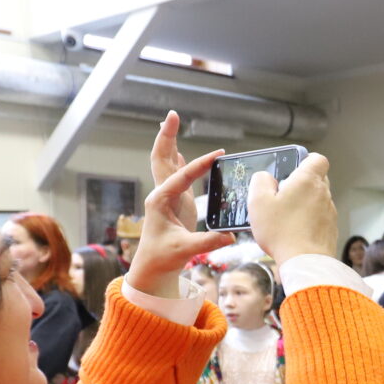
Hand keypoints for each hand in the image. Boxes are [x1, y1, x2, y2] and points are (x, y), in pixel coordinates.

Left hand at [127, 113, 232, 298]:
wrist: (153, 268)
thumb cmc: (164, 258)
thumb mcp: (186, 250)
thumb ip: (208, 243)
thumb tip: (230, 237)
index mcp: (161, 201)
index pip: (182, 176)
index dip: (200, 165)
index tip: (218, 155)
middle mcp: (161, 194)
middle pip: (162, 158)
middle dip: (167, 136)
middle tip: (171, 115)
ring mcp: (168, 196)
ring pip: (166, 162)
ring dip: (169, 141)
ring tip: (171, 121)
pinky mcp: (175, 202)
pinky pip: (175, 174)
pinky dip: (176, 158)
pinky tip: (178, 150)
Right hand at [244, 150, 338, 267]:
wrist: (305, 262)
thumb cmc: (281, 231)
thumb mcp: (258, 202)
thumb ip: (260, 182)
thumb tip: (265, 177)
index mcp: (308, 180)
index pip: (317, 159)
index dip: (306, 159)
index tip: (292, 167)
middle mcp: (323, 193)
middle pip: (318, 178)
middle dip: (302, 183)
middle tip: (283, 194)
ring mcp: (330, 212)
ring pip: (319, 199)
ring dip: (305, 203)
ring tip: (286, 215)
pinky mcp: (331, 229)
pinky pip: (320, 217)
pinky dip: (310, 220)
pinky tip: (295, 230)